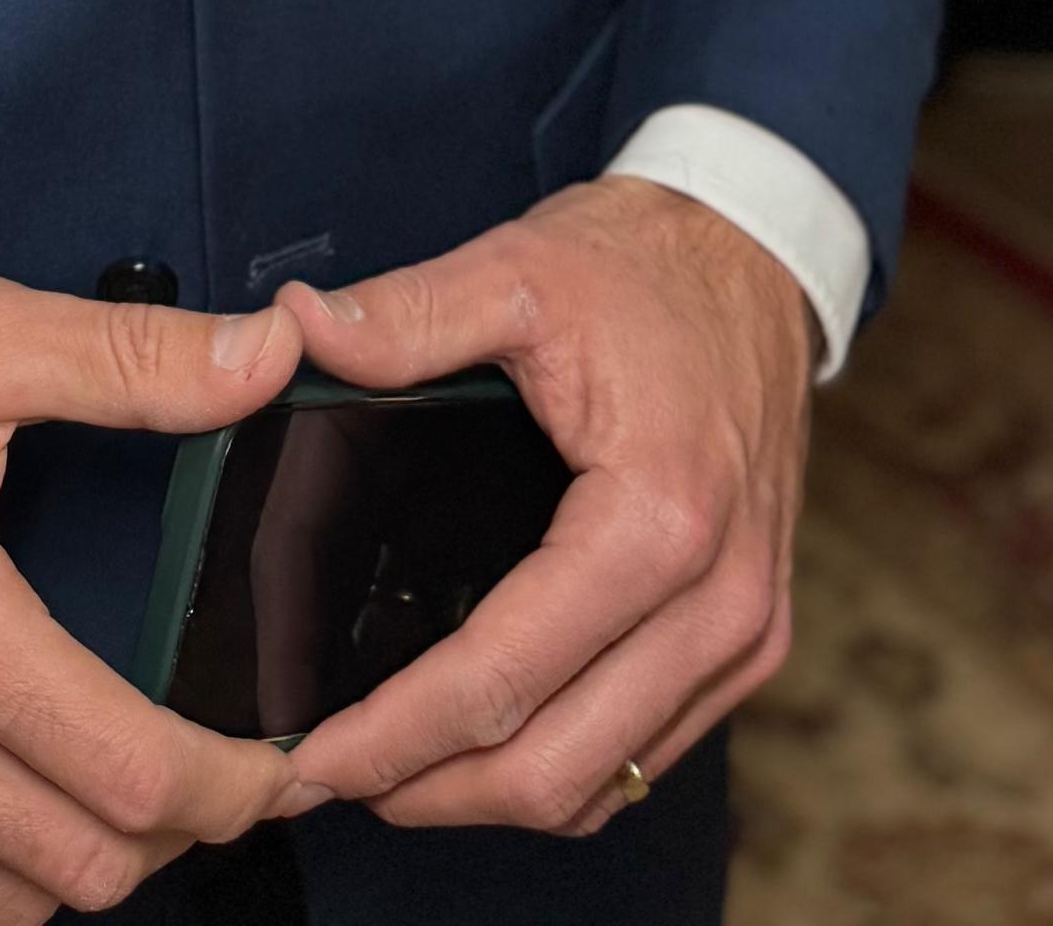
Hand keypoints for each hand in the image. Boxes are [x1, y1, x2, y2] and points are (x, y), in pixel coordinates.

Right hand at [0, 264, 304, 923]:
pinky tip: (20, 802)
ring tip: (127, 783)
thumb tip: (266, 359)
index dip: (234, 785)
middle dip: (179, 830)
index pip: (126, 773)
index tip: (279, 760)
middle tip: (221, 770)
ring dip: (84, 862)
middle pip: (80, 868)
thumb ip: (136, 361)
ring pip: (2, 908)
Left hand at [271, 180, 812, 833]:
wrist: (755, 257)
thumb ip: (405, 314)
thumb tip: (297, 331)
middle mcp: (717, 600)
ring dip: (490, 796)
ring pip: (604, 783)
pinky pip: (648, 752)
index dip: (394, 734)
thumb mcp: (516, 268)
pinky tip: (489, 740)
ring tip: (393, 770)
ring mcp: (746, 633)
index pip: (503, 676)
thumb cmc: (645, 267)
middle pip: (553, 766)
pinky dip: (563, 769)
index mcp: (657, 517)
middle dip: (428, 790)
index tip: (310, 759)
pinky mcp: (753, 642)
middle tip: (330, 778)